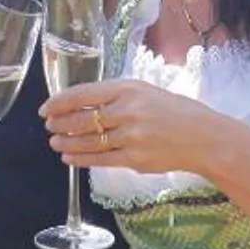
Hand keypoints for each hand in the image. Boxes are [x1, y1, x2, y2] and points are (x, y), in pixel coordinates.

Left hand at [41, 78, 236, 180]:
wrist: (203, 137)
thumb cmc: (175, 112)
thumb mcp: (146, 92)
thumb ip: (117, 96)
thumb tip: (83, 104)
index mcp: (128, 89)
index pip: (83, 94)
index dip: (59, 102)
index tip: (46, 109)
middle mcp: (127, 111)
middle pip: (82, 119)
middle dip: (60, 124)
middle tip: (49, 127)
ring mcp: (130, 136)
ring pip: (88, 141)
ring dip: (67, 143)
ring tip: (55, 143)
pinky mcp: (134, 159)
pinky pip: (100, 159)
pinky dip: (81, 159)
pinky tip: (70, 158)